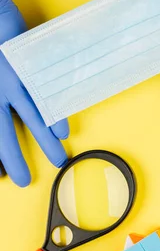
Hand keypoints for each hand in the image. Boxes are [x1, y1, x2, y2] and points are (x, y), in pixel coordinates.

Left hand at [0, 0, 68, 186]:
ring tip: (58, 159)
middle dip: (14, 160)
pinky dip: (53, 114)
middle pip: (2, 135)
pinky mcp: (25, 70)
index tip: (1, 173)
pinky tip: (62, 129)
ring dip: (43, 142)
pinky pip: (41, 98)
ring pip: (29, 119)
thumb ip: (1, 91)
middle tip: (23, 180)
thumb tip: (19, 109)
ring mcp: (9, 83)